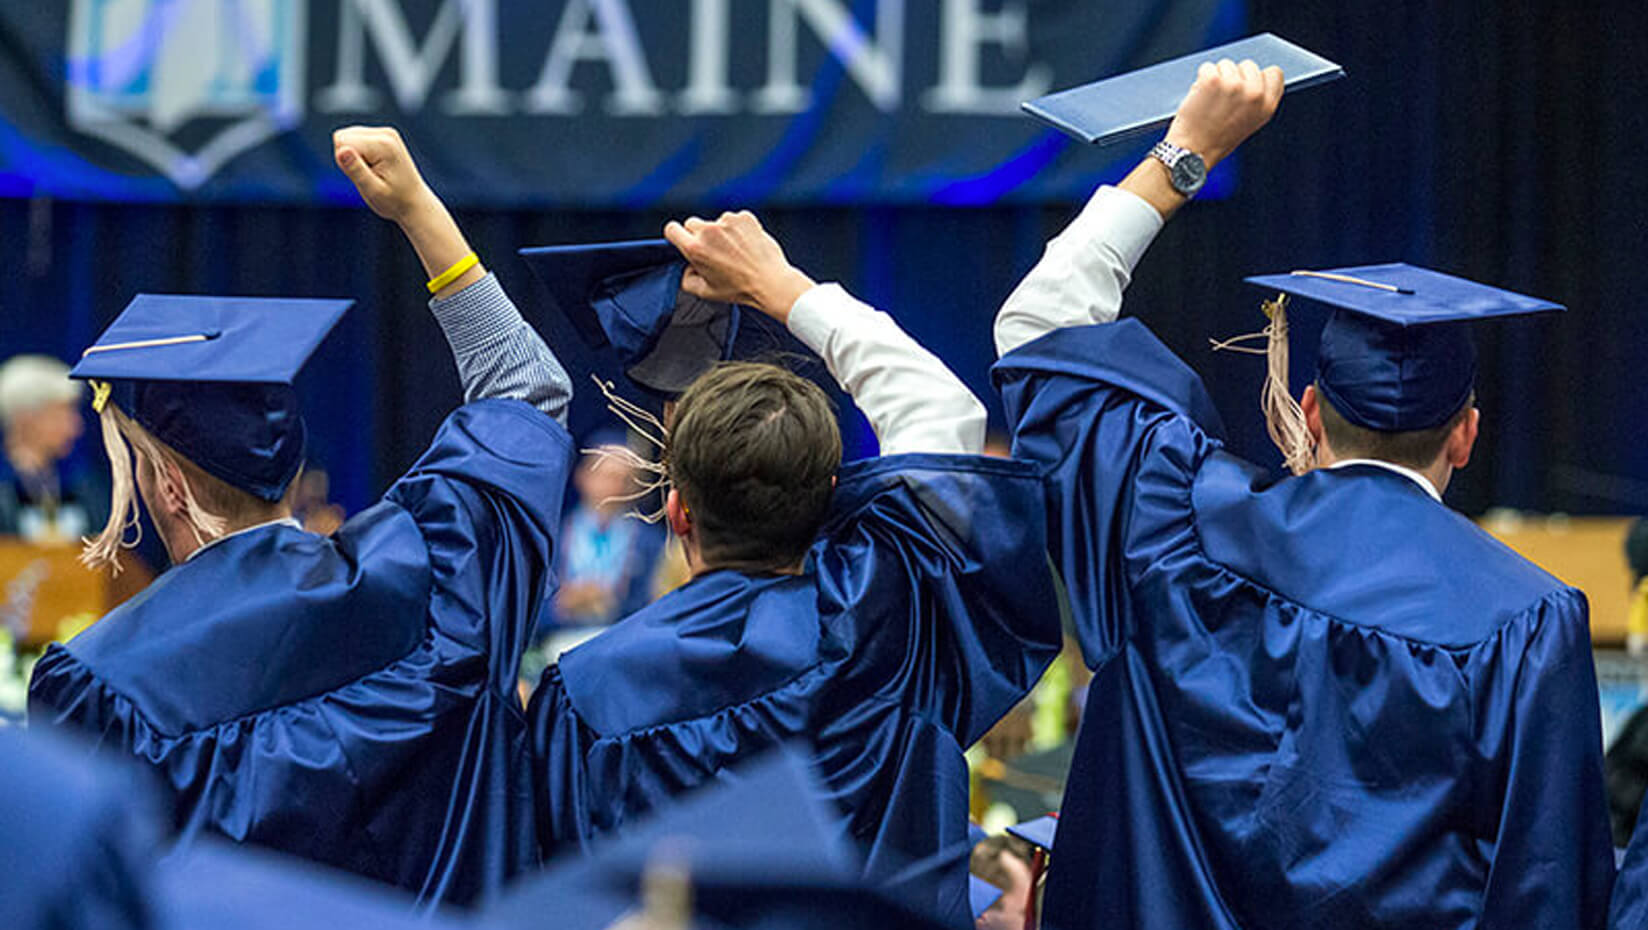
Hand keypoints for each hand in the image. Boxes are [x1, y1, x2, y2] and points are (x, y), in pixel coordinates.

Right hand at [333, 126, 434, 223]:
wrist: (415, 202)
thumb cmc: (394, 201)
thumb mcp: (372, 190)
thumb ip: (355, 170)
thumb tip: (341, 150)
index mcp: (383, 145)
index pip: (341, 141)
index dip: (346, 164)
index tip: (364, 177)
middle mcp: (385, 133)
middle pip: (343, 136)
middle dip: (349, 159)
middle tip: (369, 176)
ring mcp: (386, 132)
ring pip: (347, 137)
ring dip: (354, 157)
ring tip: (374, 173)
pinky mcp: (383, 135)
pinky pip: (355, 139)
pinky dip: (360, 155)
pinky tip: (375, 167)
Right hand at [663, 212, 815, 322]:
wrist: (771, 282)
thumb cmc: (740, 289)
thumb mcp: (706, 292)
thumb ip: (686, 280)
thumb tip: (686, 268)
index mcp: (695, 249)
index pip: (672, 229)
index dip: (676, 236)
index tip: (682, 240)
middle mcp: (709, 231)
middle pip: (692, 223)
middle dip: (699, 235)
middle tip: (713, 251)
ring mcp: (728, 222)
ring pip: (715, 222)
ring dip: (720, 232)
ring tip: (734, 251)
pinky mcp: (744, 218)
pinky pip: (734, 219)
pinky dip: (738, 229)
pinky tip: (745, 245)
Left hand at [1163, 58, 1283, 168]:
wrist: (1192, 152)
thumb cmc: (1217, 141)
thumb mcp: (1251, 122)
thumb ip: (1259, 99)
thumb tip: (1256, 77)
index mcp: (1268, 105)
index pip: (1274, 73)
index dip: (1257, 77)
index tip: (1245, 88)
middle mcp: (1255, 94)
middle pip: (1248, 65)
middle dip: (1235, 77)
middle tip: (1223, 101)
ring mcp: (1234, 86)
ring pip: (1226, 64)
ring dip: (1216, 78)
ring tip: (1210, 102)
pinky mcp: (1213, 80)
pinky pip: (1207, 67)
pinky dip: (1200, 79)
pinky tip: (1200, 98)